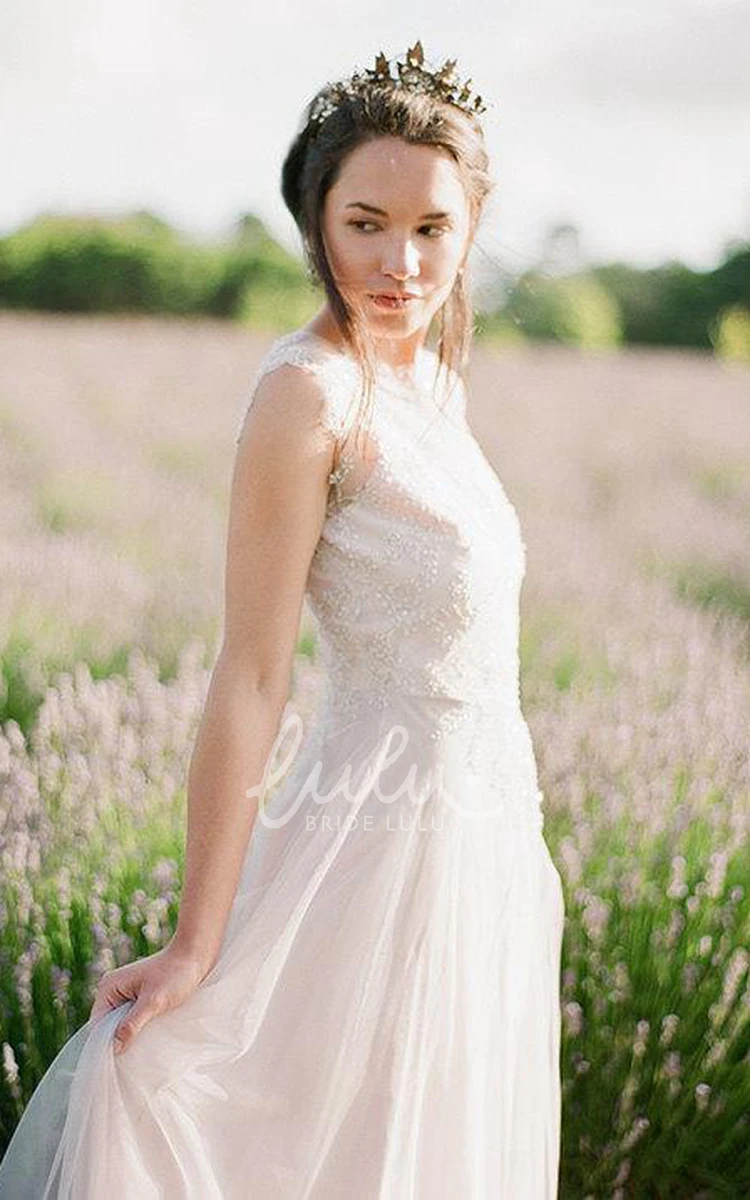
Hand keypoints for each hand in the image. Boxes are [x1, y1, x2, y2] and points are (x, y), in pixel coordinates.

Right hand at [89, 943, 210, 1054]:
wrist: (196, 956)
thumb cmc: (176, 974)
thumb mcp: (154, 1001)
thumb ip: (133, 1023)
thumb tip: (115, 1049)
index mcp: (109, 988)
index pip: (97, 1025)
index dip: (105, 1045)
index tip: (116, 1065)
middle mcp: (113, 991)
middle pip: (107, 1027)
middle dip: (117, 1043)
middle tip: (129, 1064)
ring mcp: (126, 995)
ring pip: (120, 1025)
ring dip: (129, 1038)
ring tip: (139, 1056)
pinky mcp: (139, 999)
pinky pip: (132, 1021)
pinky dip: (138, 1031)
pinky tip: (147, 1042)